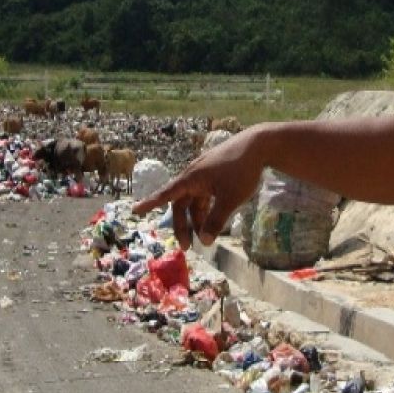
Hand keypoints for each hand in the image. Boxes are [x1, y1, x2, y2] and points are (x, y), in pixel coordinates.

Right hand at [132, 129, 264, 249]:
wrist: (258, 145)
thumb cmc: (241, 171)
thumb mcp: (229, 199)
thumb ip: (216, 221)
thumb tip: (204, 241)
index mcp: (191, 179)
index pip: (166, 194)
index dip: (150, 203)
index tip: (134, 211)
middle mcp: (193, 176)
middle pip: (181, 204)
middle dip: (182, 226)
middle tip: (188, 247)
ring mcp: (204, 175)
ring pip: (193, 201)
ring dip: (196, 219)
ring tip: (204, 237)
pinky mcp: (214, 175)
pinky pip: (203, 195)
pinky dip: (206, 209)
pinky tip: (214, 220)